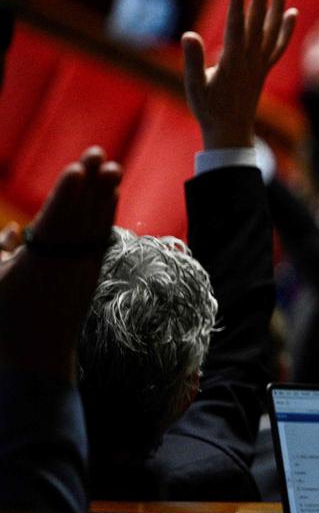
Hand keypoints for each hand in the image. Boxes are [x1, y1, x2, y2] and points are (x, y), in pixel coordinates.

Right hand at [0, 147, 122, 381]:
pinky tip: (112, 197)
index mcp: (39, 264)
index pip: (56, 221)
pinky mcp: (90, 275)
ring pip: (96, 224)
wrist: (35, 359)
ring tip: (114, 168)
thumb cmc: (5, 320)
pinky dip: (106, 216)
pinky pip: (101, 237)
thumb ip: (0, 252)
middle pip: (82, 216)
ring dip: (104, 194)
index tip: (78, 169)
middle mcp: (66, 263)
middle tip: (100, 154)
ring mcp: (83, 269)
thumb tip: (14, 229)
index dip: (68, 194)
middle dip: (91, 184)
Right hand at [182, 0, 297, 149]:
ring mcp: (260, 65)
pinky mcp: (264, 70)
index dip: (238, 7)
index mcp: (232, 63)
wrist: (231, 132)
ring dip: (276, 10)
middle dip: (260, 0)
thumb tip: (189, 34)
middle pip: (256, 25)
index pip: (236, 29)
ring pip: (271, 33)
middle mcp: (250, 61)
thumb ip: (192, 60)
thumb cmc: (208, 109)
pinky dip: (286, 30)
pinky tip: (291, 14)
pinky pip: (278, 47)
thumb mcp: (193, 86)